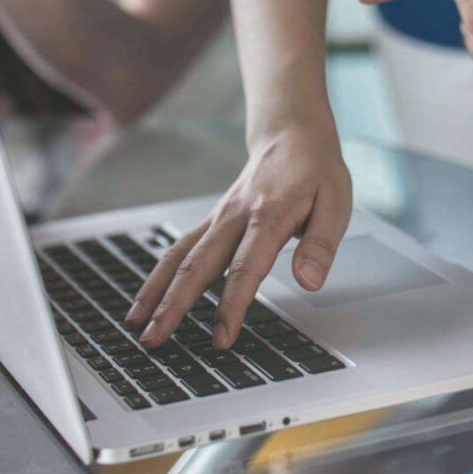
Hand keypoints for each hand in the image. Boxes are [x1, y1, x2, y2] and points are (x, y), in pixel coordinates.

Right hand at [126, 124, 352, 348]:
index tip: (222, 337)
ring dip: (156, 292)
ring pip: (179, 256)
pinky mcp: (212, 221)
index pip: (245, 267)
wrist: (291, 133)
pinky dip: (159, 275)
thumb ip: (321, 244)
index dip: (232, 304)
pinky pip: (179, 249)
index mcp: (269, 215)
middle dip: (174, 305)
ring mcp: (219, 218)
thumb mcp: (336, 202)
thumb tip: (309, 281)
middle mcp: (235, 216)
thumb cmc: (316, 171)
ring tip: (136, 325)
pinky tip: (146, 300)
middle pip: (198, 265)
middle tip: (155, 339)